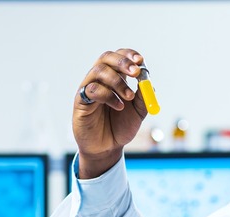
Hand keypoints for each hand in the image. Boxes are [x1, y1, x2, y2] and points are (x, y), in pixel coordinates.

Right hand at [73, 49, 147, 178]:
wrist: (107, 148)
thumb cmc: (120, 127)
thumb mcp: (138, 113)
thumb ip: (144, 98)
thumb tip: (149, 83)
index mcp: (115, 78)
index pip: (119, 56)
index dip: (129, 55)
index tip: (140, 61)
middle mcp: (100, 80)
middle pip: (106, 58)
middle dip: (122, 62)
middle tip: (135, 72)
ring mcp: (89, 88)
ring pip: (99, 71)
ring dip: (117, 81)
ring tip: (129, 97)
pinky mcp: (80, 101)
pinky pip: (92, 89)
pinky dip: (108, 95)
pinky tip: (118, 107)